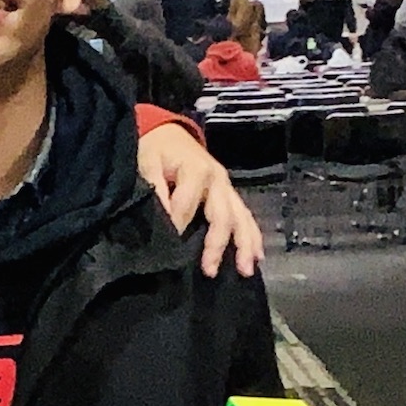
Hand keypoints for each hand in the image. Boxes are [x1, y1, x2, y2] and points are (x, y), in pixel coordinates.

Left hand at [137, 122, 264, 277]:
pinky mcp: (230, 195)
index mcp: (197, 170)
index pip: (188, 205)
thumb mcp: (148, 163)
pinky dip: (253, 237)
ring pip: (241, 218)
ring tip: (246, 269)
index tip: (168, 249)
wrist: (170, 134)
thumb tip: (163, 218)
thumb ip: (154, 188)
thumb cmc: (157, 151)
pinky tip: (257, 257)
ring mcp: (227, 188)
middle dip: (217, 245)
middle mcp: (218, 180)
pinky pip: (245, 217)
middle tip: (210, 271)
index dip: (178, 227)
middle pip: (222, 216)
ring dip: (245, 245)